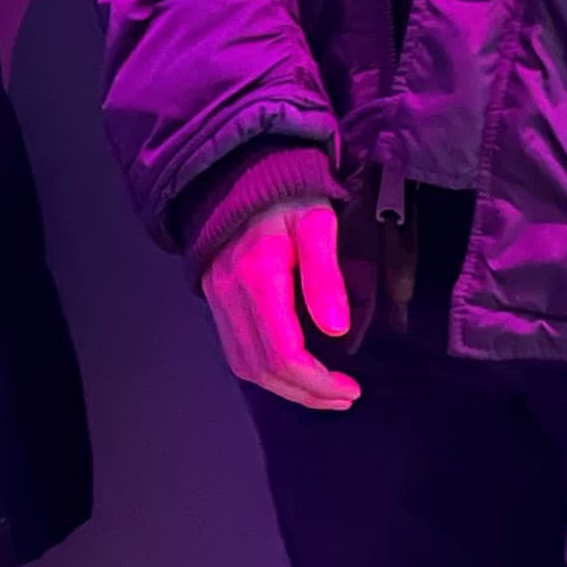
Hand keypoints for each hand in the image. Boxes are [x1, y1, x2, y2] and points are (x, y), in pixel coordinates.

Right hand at [202, 201, 361, 412]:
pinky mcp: (216, 299)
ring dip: (285, 389)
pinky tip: (294, 372)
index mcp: (257, 275)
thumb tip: (337, 331)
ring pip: (245, 366)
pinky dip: (265, 372)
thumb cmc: (287, 193)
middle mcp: (230, 293)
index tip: (350, 388)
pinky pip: (236, 350)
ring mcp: (218, 298)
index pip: (283, 352)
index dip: (317, 381)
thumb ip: (326, 276)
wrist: (242, 170)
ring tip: (324, 392)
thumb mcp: (317, 222)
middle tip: (344, 396)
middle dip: (306, 393)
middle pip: (262, 369)